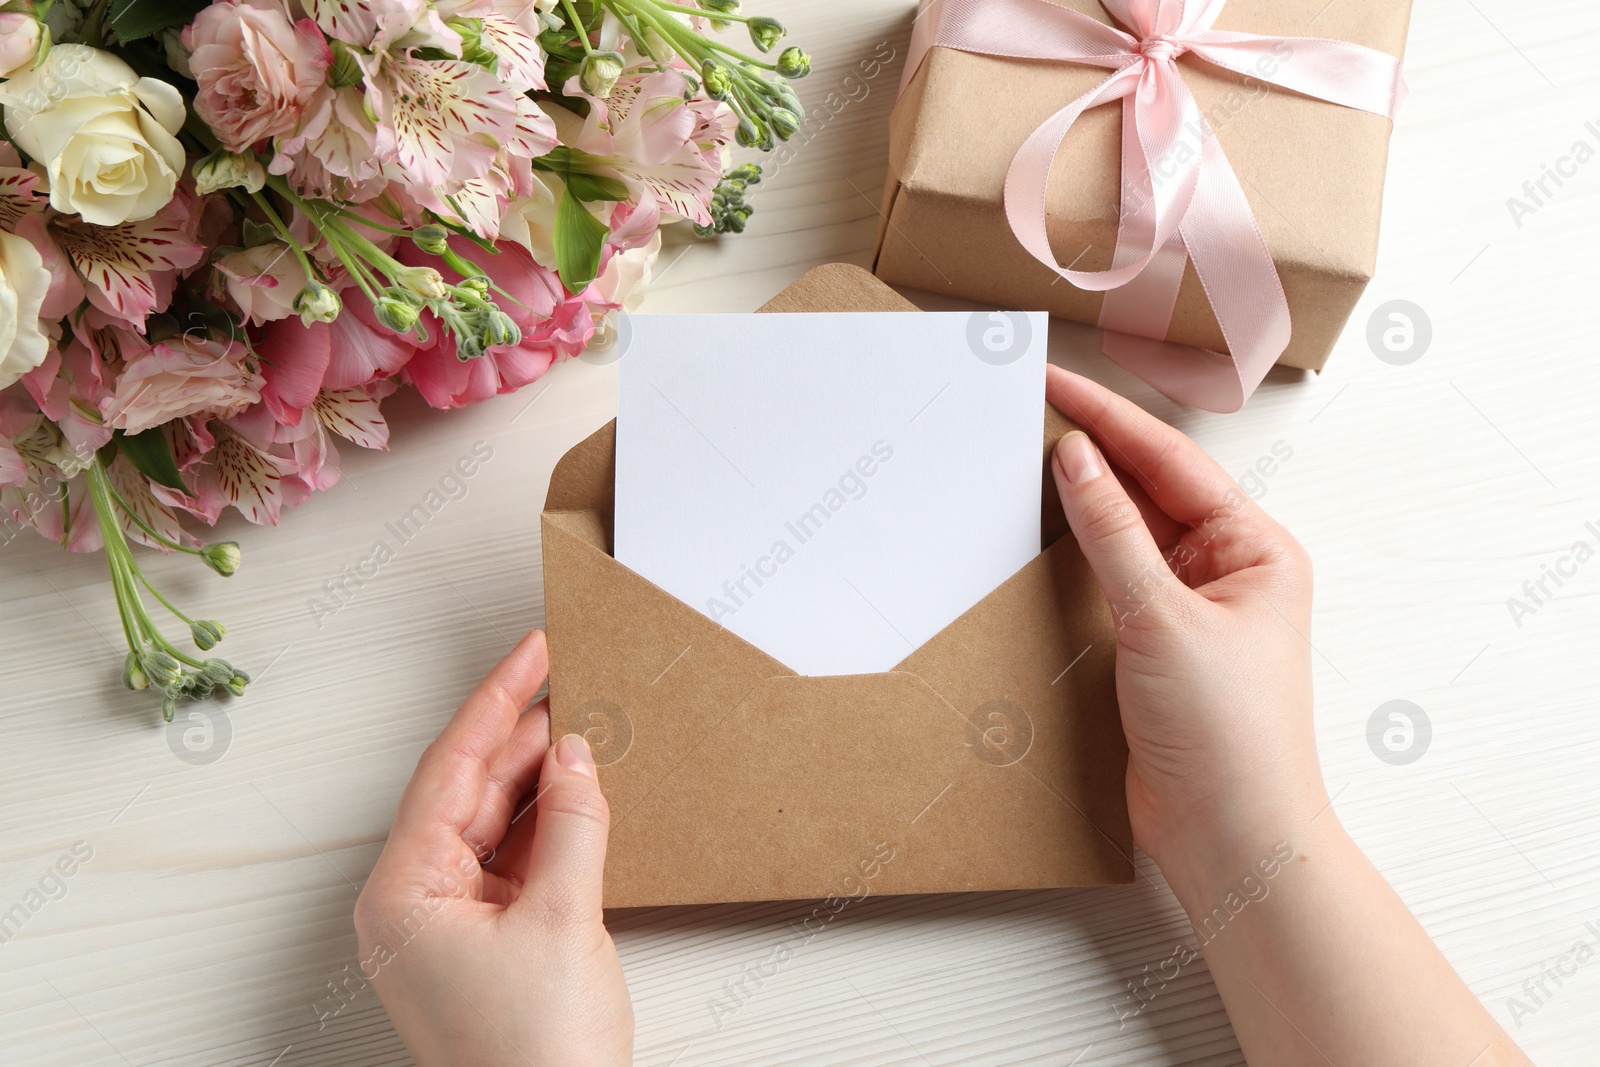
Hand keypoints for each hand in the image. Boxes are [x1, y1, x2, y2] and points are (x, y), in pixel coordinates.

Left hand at [355, 630, 632, 1066]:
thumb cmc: (534, 1055)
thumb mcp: (563, 920)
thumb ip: (571, 824)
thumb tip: (575, 754)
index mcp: (403, 892)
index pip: (450, 768)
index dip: (496, 701)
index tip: (531, 649)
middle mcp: (415, 901)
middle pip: (469, 788)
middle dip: (521, 732)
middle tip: (569, 675)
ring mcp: (451, 921)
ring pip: (494, 819)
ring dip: (539, 774)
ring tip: (583, 721)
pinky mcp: (487, 938)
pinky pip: (514, 856)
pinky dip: (549, 820)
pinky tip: (580, 787)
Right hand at [1046, 369, 1532, 1065]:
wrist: (1230, 836)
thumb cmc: (1229, 734)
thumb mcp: (1164, 618)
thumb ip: (1115, 533)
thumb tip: (1076, 458)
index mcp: (1254, 548)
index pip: (1169, 461)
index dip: (1107, 419)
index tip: (1054, 383)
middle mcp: (1226, 569)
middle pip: (1148, 489)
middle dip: (1092, 450)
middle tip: (1028, 407)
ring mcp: (1189, 609)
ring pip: (1125, 534)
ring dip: (1080, 501)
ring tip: (1023, 455)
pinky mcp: (1154, 647)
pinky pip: (1110, 580)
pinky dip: (1075, 555)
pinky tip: (1038, 533)